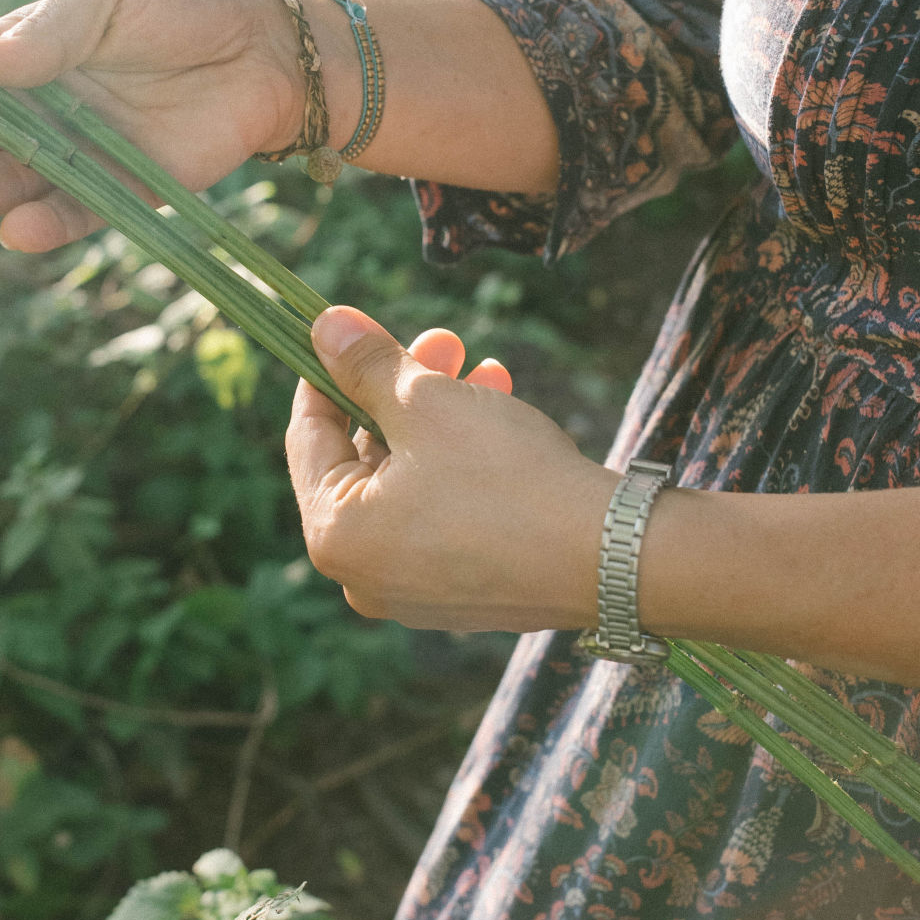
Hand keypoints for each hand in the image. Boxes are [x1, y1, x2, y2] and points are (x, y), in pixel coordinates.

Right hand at [0, 0, 303, 250]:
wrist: (274, 46)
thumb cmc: (186, 2)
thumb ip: (46, 29)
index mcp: (22, 51)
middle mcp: (40, 107)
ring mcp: (80, 152)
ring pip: (9, 182)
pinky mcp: (127, 190)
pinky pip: (76, 213)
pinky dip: (47, 224)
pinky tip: (16, 231)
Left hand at [286, 307, 613, 633]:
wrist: (611, 557)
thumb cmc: (507, 479)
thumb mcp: (427, 402)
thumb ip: (366, 364)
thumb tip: (323, 326)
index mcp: (335, 536)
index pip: (308, 436)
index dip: (327, 372)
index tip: (347, 329)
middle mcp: (363, 576)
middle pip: (363, 458)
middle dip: (400, 390)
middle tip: (440, 339)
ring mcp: (414, 591)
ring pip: (408, 480)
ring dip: (438, 417)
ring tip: (479, 366)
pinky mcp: (462, 592)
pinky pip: (441, 513)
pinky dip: (459, 463)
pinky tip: (498, 409)